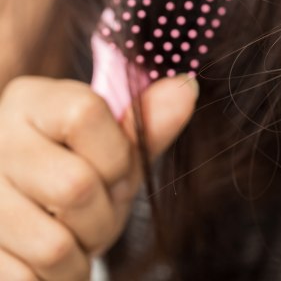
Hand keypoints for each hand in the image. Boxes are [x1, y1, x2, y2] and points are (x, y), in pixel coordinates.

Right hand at [0, 75, 196, 279]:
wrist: (28, 222)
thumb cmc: (81, 175)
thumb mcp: (118, 149)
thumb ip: (149, 124)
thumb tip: (187, 87)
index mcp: (32, 102)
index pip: (84, 115)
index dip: (117, 155)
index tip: (117, 172)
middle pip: (74, 187)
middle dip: (105, 215)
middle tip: (97, 213)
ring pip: (53, 245)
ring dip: (80, 255)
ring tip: (74, 237)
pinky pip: (25, 280)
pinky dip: (53, 280)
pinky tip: (47, 260)